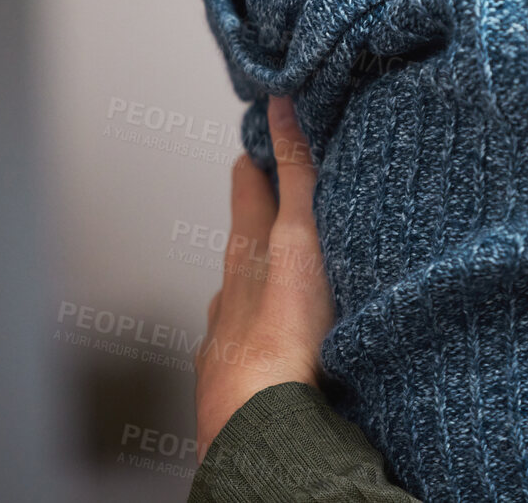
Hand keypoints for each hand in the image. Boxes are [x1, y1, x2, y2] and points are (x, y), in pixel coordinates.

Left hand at [193, 97, 333, 461]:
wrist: (261, 422)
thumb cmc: (281, 332)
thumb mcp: (297, 237)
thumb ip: (295, 174)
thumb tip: (281, 104)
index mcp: (246, 250)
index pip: (248, 183)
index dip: (258, 155)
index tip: (265, 132)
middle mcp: (231, 290)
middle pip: (243, 240)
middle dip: (261, 217)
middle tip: (282, 193)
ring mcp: (230, 336)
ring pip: (243, 294)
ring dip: (263, 278)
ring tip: (290, 273)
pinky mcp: (241, 378)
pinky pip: (251, 341)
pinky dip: (265, 329)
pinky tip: (281, 340)